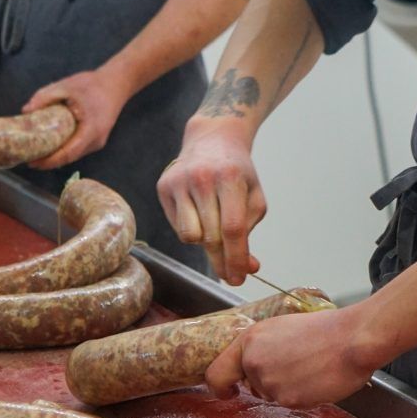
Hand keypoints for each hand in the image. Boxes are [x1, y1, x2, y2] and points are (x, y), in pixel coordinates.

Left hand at [23, 68, 131, 168]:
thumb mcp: (66, 86)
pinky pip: (78, 149)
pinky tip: (52, 146)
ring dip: (57, 157)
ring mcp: (98, 142)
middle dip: (50, 161)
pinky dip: (64, 150)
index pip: (68, 153)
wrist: (116, 84)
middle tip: (29, 159)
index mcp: (91, 129)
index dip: (50, 161)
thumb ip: (45, 97)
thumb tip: (25, 110)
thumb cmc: (92, 84)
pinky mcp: (97, 139)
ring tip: (37, 154)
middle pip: (70, 158)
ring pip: (74, 155)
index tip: (33, 162)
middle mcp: (96, 141)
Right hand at [156, 118, 265, 283]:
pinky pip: (178, 227)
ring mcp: (179, 181)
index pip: (232, 228)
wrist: (212, 140)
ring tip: (215, 231)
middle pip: (211, 236)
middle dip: (223, 260)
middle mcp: (201, 178)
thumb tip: (248, 268)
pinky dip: (192, 230)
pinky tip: (200, 215)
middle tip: (232, 274)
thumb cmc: (237, 173)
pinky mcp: (163, 186)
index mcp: (229, 177)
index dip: (236, 257)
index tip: (240, 277)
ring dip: (205, 244)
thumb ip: (250, 232)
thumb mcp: (253, 197)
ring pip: (190, 236)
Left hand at [204, 307, 379, 408]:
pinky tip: (318, 378)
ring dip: (288, 388)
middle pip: (251, 386)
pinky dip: (304, 396)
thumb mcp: (282, 328)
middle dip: (267, 383)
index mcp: (250, 340)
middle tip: (294, 368)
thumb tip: (253, 365)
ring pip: (272, 395)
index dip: (219, 386)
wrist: (353, 339)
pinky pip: (291, 403)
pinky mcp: (288, 399)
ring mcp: (270, 383)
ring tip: (310, 367)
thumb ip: (262, 347)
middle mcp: (253, 362)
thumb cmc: (326, 329)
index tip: (228, 391)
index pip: (216, 373)